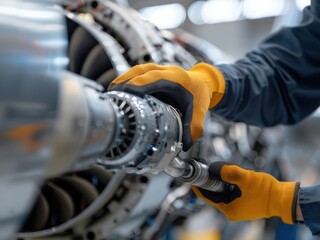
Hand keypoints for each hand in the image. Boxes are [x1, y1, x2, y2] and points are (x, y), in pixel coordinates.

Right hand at [108, 63, 224, 150]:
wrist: (204, 83)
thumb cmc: (201, 95)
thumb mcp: (199, 112)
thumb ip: (192, 128)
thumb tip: (183, 145)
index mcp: (177, 78)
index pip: (156, 77)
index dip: (141, 83)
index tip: (128, 91)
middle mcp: (166, 71)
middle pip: (141, 71)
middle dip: (126, 82)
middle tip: (114, 96)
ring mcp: (158, 71)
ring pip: (136, 71)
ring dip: (123, 81)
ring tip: (112, 94)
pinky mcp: (152, 75)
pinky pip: (136, 75)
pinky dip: (126, 82)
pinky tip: (117, 93)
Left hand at [192, 162, 299, 223]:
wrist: (283, 199)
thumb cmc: (267, 192)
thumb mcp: (245, 178)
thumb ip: (228, 172)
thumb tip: (214, 168)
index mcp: (228, 208)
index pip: (207, 197)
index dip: (200, 185)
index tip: (193, 176)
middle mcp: (231, 211)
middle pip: (214, 194)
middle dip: (212, 181)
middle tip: (209, 168)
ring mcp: (238, 208)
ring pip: (223, 192)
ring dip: (222, 181)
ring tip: (223, 170)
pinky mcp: (244, 204)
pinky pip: (231, 193)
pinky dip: (229, 184)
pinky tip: (234, 176)